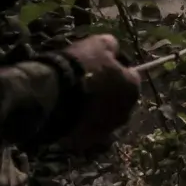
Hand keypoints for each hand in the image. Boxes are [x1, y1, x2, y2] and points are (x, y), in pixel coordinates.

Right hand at [54, 35, 140, 153]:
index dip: (117, 70)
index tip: (102, 65)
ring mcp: (105, 131)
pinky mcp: (86, 142)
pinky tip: (67, 113)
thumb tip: (114, 50)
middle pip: (119, 101)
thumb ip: (112, 46)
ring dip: (95, 110)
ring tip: (75, 99)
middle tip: (88, 82)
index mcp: (132, 89)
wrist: (53, 94)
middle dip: (108, 93)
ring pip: (103, 118)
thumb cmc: (81, 66)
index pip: (131, 77)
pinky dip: (80, 123)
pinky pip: (86, 130)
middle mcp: (124, 114)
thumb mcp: (99, 44)